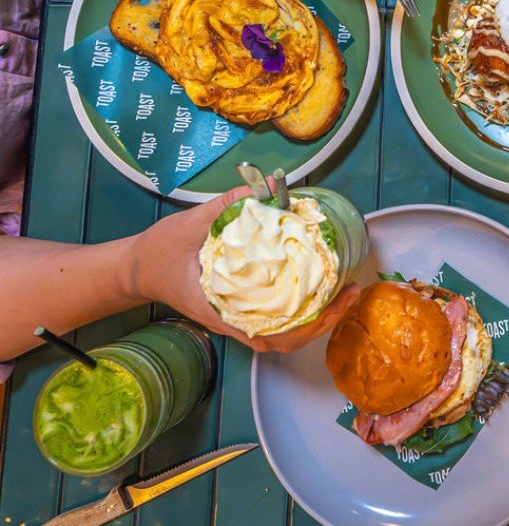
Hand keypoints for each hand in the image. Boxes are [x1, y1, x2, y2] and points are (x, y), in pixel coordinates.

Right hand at [130, 187, 363, 353]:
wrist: (138, 267)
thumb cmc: (160, 253)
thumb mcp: (192, 224)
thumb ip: (228, 205)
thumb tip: (268, 187)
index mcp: (222, 309)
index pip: (271, 335)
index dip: (308, 325)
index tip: (335, 303)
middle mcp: (234, 320)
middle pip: (286, 339)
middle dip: (324, 320)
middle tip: (353, 291)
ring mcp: (237, 316)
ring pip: (284, 332)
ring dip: (317, 317)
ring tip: (345, 291)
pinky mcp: (239, 306)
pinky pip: (276, 317)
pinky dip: (301, 308)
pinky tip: (318, 285)